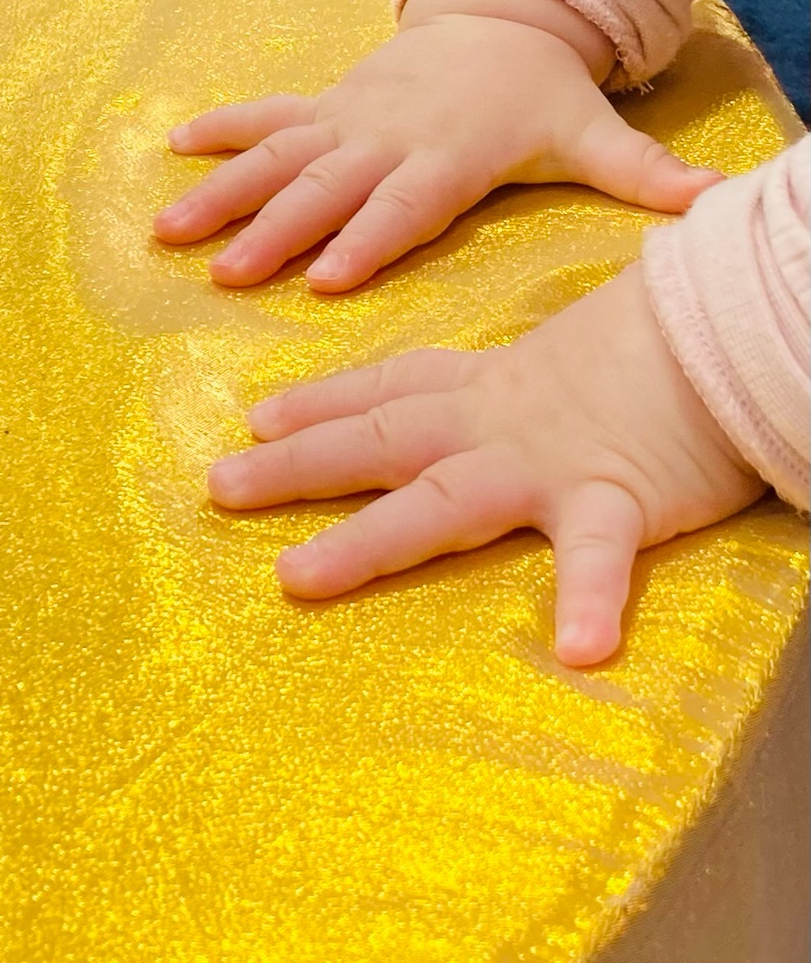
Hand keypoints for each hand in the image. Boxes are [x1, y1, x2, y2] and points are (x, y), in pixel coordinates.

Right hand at [154, 0, 722, 291]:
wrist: (501, 18)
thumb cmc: (540, 99)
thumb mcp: (591, 136)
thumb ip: (642, 175)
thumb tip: (713, 200)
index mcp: (445, 158)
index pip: (402, 206)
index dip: (367, 239)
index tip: (327, 277)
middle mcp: (386, 138)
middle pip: (326, 190)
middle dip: (277, 231)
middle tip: (232, 273)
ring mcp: (347, 120)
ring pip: (277, 158)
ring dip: (224, 193)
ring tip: (169, 230)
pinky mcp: (324, 106)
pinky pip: (263, 115)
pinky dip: (218, 128)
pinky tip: (169, 148)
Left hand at [207, 265, 763, 665]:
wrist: (743, 313)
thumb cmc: (672, 336)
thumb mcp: (576, 356)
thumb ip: (527, 384)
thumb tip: (492, 402)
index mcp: (494, 386)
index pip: (393, 387)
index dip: (322, 401)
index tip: (260, 413)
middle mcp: (500, 425)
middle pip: (380, 441)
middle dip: (295, 464)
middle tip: (218, 486)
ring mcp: (549, 465)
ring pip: (440, 506)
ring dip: (365, 544)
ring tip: (297, 580)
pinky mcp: (619, 499)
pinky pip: (601, 558)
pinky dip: (591, 600)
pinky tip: (578, 650)